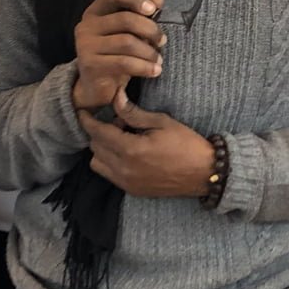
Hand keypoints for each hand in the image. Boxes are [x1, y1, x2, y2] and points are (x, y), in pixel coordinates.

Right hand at [72, 0, 165, 110]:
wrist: (95, 88)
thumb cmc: (115, 56)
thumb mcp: (129, 34)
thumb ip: (142, 14)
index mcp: (94, 13)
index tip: (153, 9)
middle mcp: (86, 26)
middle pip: (125, 19)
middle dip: (150, 30)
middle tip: (162, 41)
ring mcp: (86, 46)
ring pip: (127, 42)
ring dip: (149, 52)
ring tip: (159, 60)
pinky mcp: (91, 65)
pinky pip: (124, 63)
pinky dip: (144, 67)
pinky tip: (154, 71)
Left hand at [78, 90, 213, 197]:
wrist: (205, 173)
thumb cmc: (186, 144)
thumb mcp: (161, 122)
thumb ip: (133, 112)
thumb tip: (116, 98)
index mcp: (130, 150)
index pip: (98, 133)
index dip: (88, 120)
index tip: (83, 112)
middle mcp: (124, 169)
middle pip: (95, 147)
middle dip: (100, 132)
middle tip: (119, 122)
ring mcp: (127, 183)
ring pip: (98, 164)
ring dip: (103, 149)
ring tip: (122, 140)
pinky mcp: (132, 191)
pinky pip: (110, 175)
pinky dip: (111, 162)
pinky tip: (128, 153)